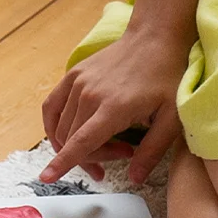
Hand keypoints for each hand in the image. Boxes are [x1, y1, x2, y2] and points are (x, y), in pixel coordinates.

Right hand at [40, 32, 186, 185]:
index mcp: (114, 107)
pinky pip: (52, 107)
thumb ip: (152, 151)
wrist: (154, 38)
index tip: (46, 178)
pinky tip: (68, 134)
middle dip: (92, 158)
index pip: (81, 142)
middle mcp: (90, 94)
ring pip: (63, 128)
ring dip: (78, 145)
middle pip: (73, 140)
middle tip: (122, 155)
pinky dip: (55, 126)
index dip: (63, 163)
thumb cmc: (166, 76)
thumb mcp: (171, 118)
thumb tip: (135, 179)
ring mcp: (78, 83)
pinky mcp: (72, 75)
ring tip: (106, 144)